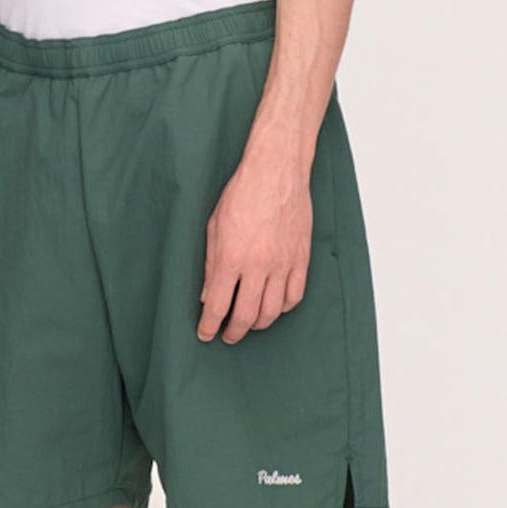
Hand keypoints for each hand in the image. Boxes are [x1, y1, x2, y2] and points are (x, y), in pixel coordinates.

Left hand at [197, 145, 312, 343]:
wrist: (276, 172)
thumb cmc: (242, 194)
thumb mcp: (214, 228)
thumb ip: (210, 265)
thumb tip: (207, 295)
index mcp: (232, 257)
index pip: (217, 305)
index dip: (209, 325)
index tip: (205, 334)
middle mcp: (258, 265)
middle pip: (245, 316)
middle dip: (233, 332)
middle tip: (227, 335)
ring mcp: (283, 264)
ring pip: (272, 311)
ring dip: (258, 323)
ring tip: (248, 324)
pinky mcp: (301, 259)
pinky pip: (295, 296)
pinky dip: (283, 308)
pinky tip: (273, 307)